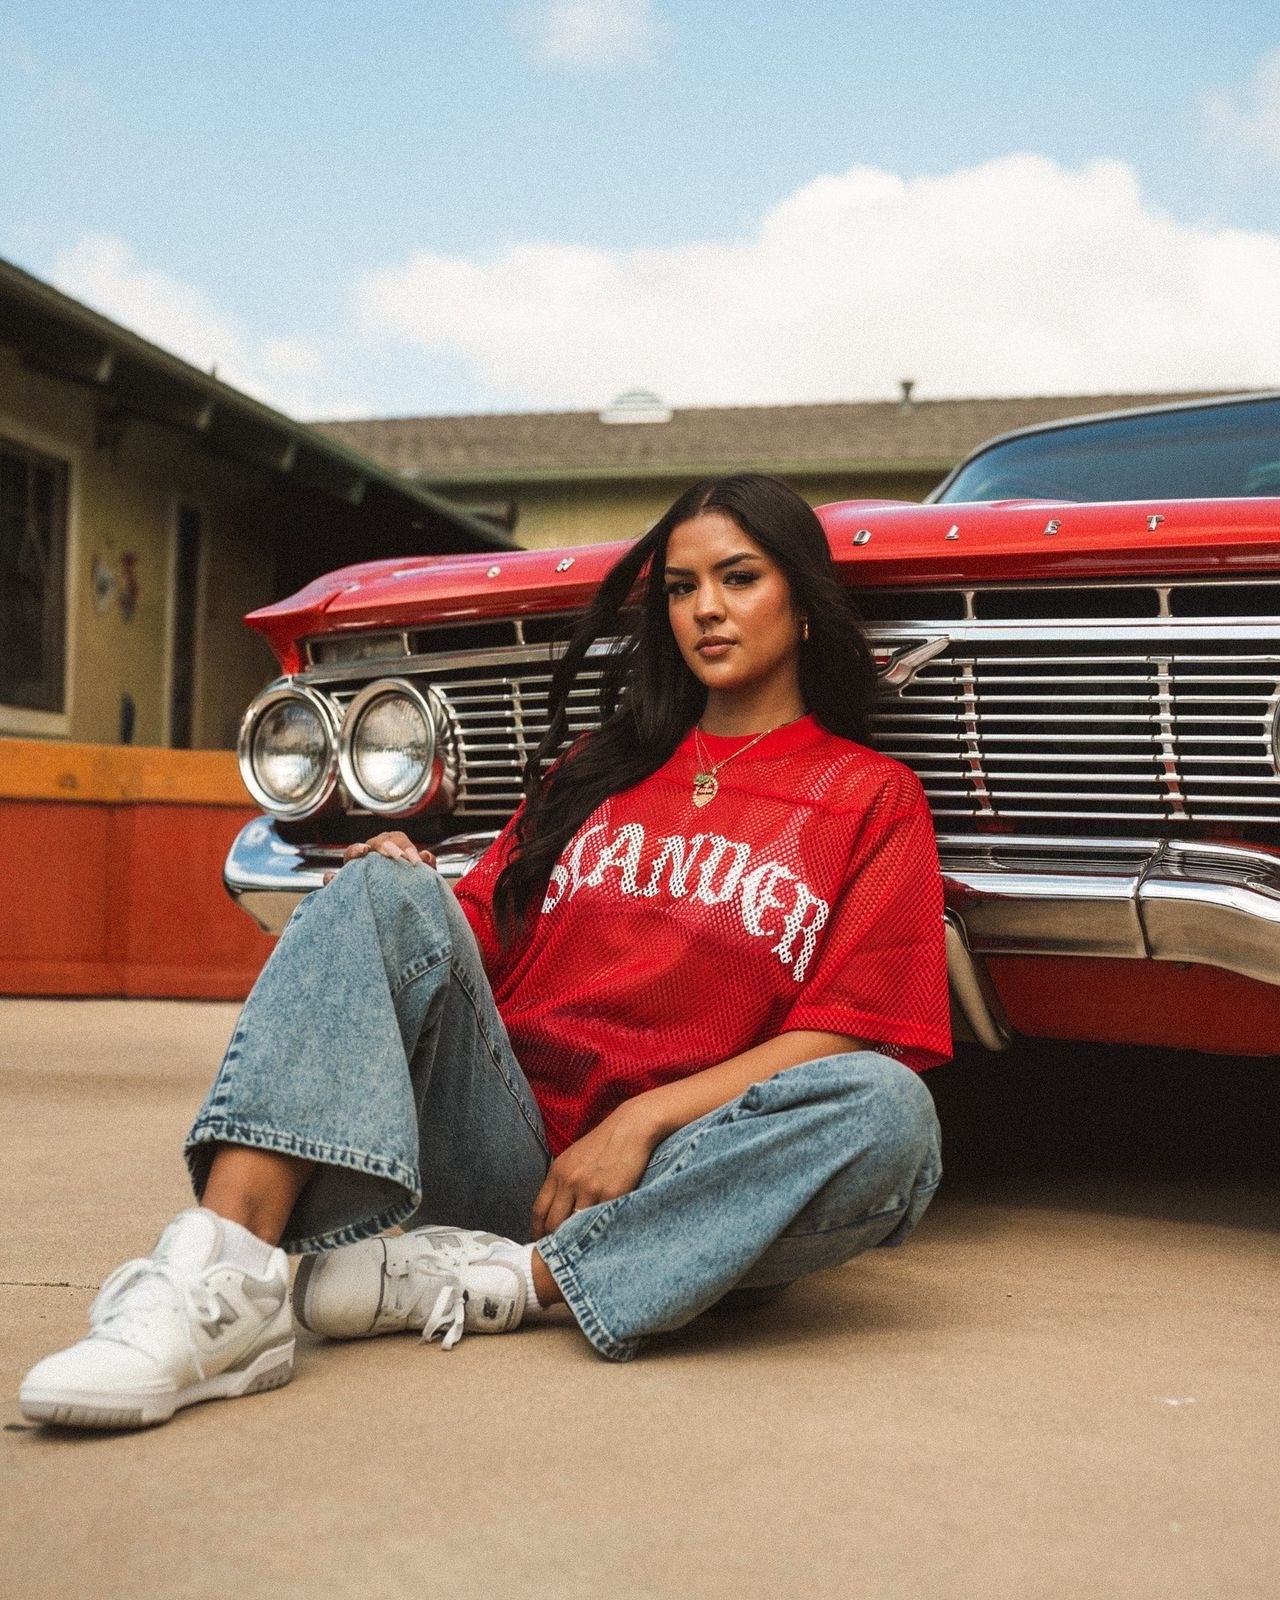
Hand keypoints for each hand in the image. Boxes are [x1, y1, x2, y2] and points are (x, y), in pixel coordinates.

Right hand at [322, 831, 435, 884]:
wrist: (406, 919)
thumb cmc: (413, 893)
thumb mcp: (424, 882)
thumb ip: (428, 868)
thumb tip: (426, 855)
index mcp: (392, 851)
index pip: (395, 839)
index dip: (404, 845)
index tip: (414, 860)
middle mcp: (373, 857)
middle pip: (373, 842)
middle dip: (383, 844)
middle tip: (396, 855)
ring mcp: (357, 871)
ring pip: (350, 855)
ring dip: (355, 851)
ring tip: (363, 852)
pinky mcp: (345, 887)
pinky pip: (332, 880)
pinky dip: (332, 878)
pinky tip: (336, 879)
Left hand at [530, 1100, 662, 1237]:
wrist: (631, 1128)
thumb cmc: (604, 1144)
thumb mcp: (574, 1158)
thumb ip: (562, 1182)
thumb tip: (554, 1212)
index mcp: (557, 1172)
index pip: (538, 1211)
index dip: (538, 1231)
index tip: (541, 1242)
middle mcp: (570, 1181)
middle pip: (553, 1223)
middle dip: (555, 1240)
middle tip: (561, 1251)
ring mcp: (590, 1189)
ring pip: (575, 1226)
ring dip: (577, 1239)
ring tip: (581, 1247)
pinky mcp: (611, 1195)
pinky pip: (599, 1222)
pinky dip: (598, 1231)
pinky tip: (600, 1236)